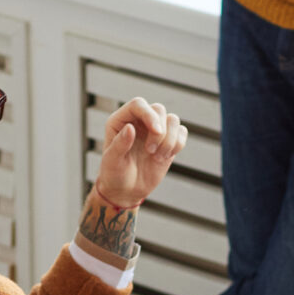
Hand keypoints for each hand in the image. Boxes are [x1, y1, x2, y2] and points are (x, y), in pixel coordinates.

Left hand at [90, 96, 185, 212]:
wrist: (125, 190)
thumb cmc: (114, 174)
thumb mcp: (112, 161)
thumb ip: (119, 144)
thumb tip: (130, 127)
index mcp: (121, 120)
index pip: (139, 104)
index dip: (149, 114)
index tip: (157, 131)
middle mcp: (139, 121)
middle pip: (158, 109)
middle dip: (160, 131)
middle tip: (150, 151)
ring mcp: (154, 130)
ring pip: (173, 119)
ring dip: (169, 139)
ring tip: (157, 157)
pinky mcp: (168, 141)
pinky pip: (182, 132)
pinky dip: (178, 144)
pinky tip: (165, 157)